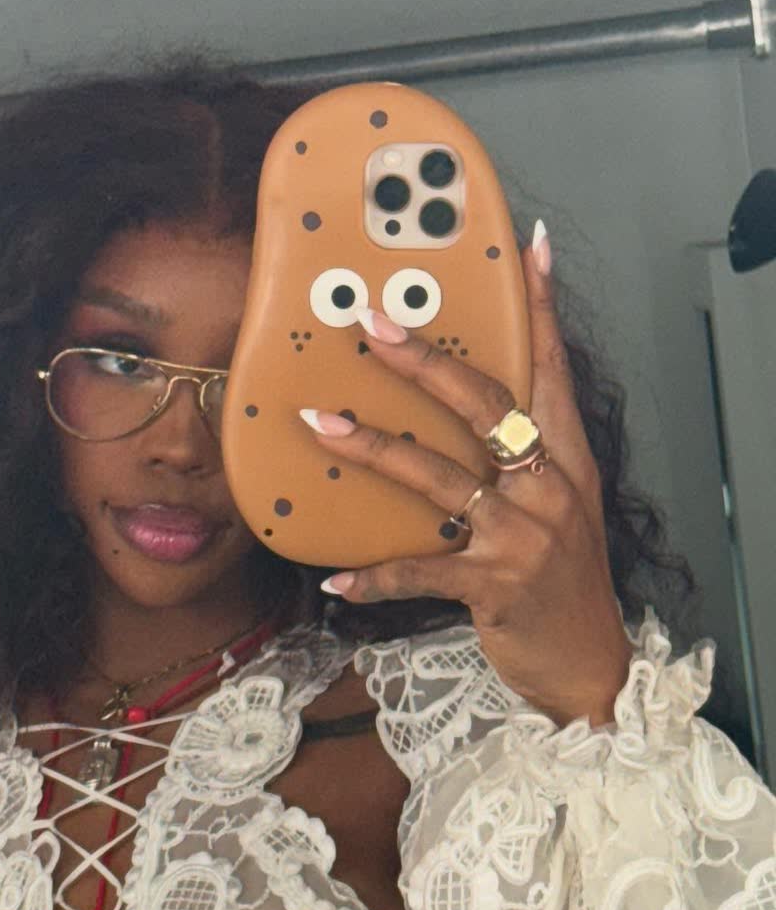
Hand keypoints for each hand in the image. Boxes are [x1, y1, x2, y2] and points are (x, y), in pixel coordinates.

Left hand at [300, 223, 631, 727]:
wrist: (589, 663)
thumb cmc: (562, 580)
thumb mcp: (557, 509)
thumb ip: (521, 460)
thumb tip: (466, 422)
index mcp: (565, 460)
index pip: (551, 369)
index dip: (539, 308)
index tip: (528, 246)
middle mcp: (549, 488)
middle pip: (485, 406)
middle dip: (424, 361)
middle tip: (373, 324)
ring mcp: (522, 536)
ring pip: (438, 479)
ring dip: (374, 449)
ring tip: (320, 424)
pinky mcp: (493, 585)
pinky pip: (420, 572)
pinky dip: (375, 576)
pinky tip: (335, 579)